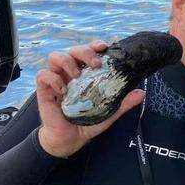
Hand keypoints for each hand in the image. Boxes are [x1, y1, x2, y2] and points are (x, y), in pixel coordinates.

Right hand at [35, 40, 144, 158]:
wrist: (69, 140)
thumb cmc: (87, 122)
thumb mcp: (108, 113)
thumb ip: (123, 103)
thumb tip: (141, 93)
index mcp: (85, 73)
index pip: (89, 52)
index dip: (95, 45)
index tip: (104, 47)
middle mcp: (70, 72)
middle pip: (73, 49)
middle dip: (85, 51)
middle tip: (96, 63)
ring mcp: (57, 79)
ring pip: (55, 56)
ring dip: (67, 61)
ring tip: (77, 75)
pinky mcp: (44, 89)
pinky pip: (43, 75)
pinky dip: (53, 78)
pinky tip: (62, 90)